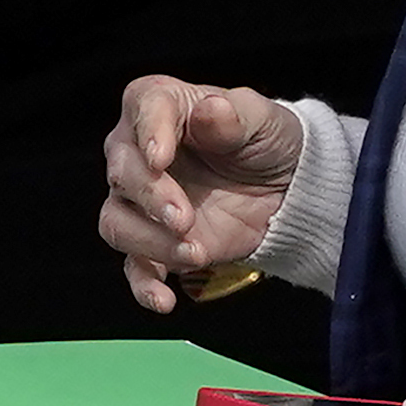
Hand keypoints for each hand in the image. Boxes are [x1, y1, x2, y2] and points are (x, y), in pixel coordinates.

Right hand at [99, 76, 301, 312]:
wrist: (287, 188)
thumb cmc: (267, 141)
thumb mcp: (263, 119)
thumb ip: (235, 114)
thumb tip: (211, 110)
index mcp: (163, 106)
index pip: (142, 107)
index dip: (147, 133)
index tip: (160, 158)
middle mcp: (140, 153)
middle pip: (121, 172)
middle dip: (151, 197)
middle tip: (184, 217)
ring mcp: (143, 202)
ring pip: (117, 222)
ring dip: (150, 242)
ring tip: (195, 251)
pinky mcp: (155, 243)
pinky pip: (134, 267)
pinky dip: (144, 286)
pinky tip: (164, 299)